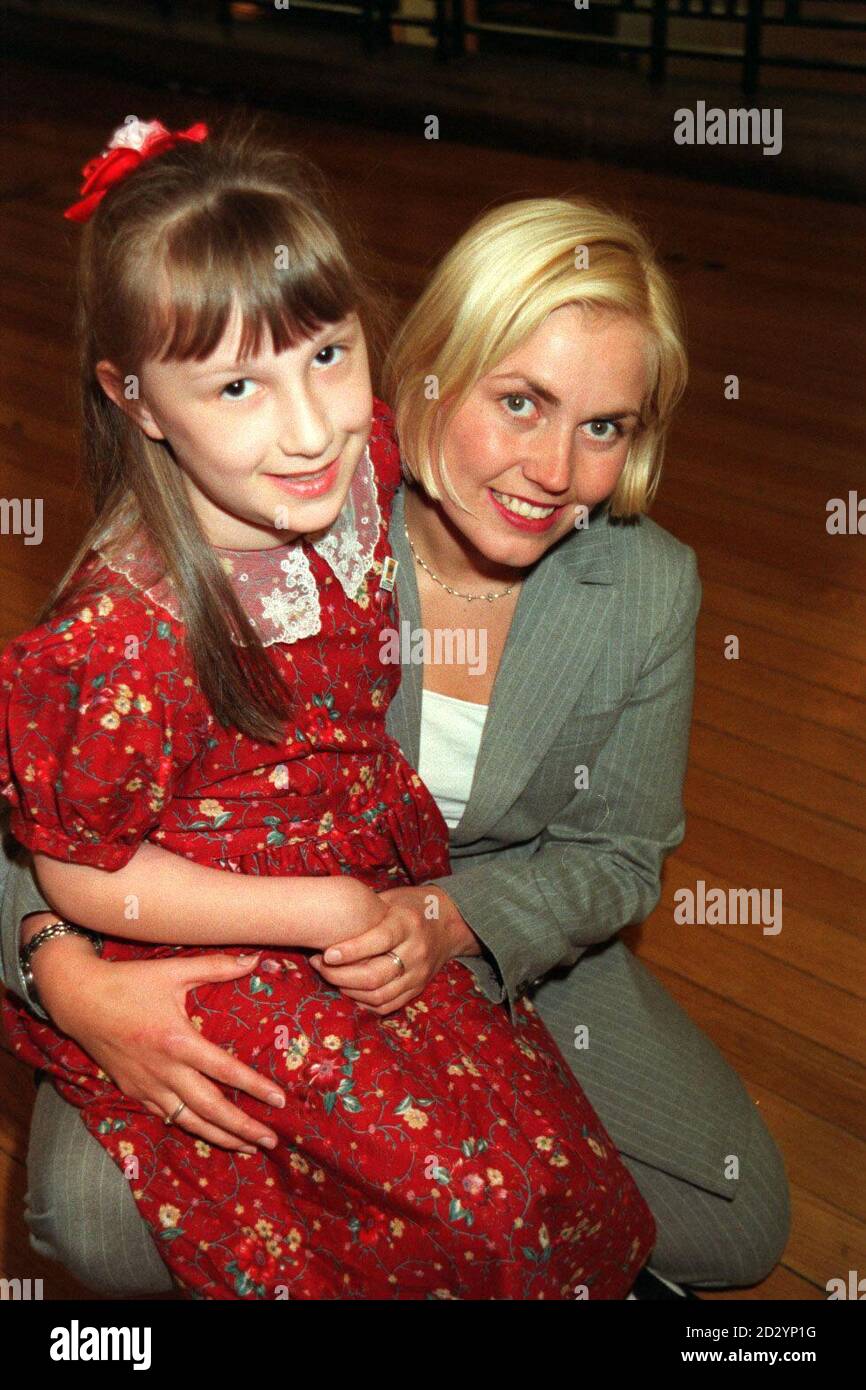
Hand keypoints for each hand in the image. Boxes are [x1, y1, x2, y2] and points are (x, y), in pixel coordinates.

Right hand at [32, 939, 288, 1153]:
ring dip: (219, 1136)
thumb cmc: (128, 982)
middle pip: (210, 1108)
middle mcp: (164, 1070)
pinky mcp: (133, 1091)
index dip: (255, 1087)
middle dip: (242, 1127)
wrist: (78, 1000)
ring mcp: (147, 1085)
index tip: (280, 1100)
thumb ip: (217, 967)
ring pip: (188, 1121)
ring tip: (247, 1147)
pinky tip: (207, 1133)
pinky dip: (189, 1127)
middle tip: (271, 1140)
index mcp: (178, 1041)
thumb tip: (254, 959)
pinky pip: (166, 1116)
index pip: (225, 1070)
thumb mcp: (173, 970)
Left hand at [307, 885, 479, 1015]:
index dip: (350, 951)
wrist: (450, 922)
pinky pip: (388, 1005)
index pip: (378, 941)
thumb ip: (367, 911)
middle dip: (340, 975)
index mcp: (408, 923)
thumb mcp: (391, 899)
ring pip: (379, 995)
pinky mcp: (418, 988)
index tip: (325, 954)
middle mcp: (416, 950)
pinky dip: (365, 1002)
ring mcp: (419, 973)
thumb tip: (328, 915)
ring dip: (348, 990)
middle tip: (318, 965)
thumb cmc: (411, 905)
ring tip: (330, 977)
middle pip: (375, 975)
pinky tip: (349, 990)